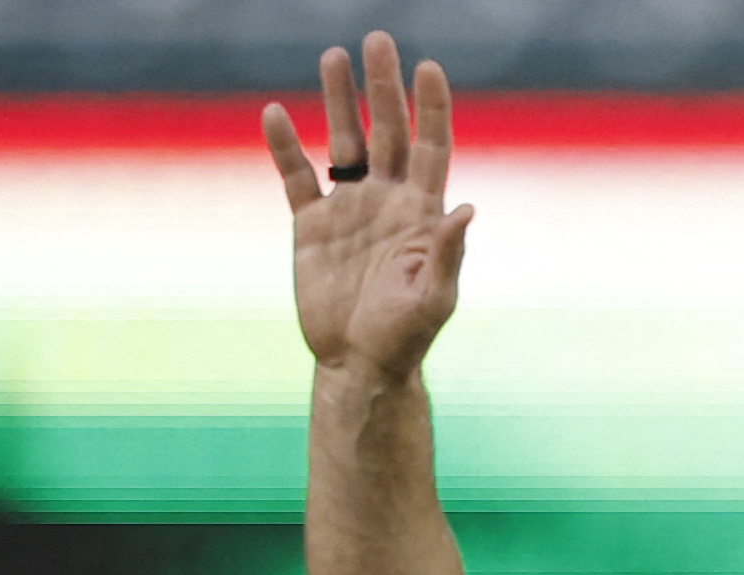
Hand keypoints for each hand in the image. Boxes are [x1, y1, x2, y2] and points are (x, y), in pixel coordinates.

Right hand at [261, 32, 471, 381]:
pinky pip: (297, 176)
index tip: (429, 68)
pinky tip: (276, 113)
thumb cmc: (406, 338)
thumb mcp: (433, 298)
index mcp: (422, 214)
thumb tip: (467, 208)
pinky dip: (285, 147)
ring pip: (343, 141)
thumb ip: (447, 253)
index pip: (430, 148)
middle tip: (377, 40)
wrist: (359, 364)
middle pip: (387, 131)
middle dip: (382, 87)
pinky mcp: (312, 225)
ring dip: (338, 100)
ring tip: (333, 57)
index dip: (431, 109)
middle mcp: (387, 202)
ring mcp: (349, 209)